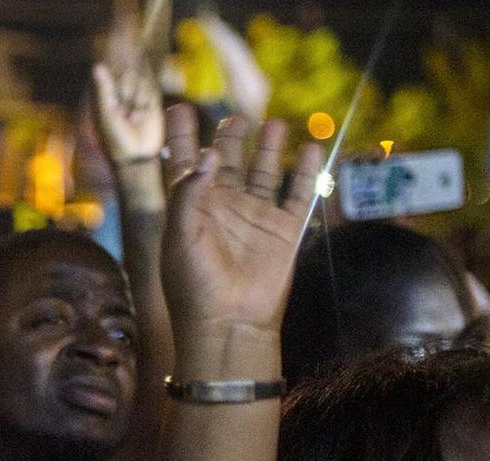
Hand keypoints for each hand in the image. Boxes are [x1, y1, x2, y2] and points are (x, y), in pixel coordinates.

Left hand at [92, 22, 164, 163]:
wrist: (137, 154)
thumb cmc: (115, 136)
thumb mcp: (107, 112)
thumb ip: (105, 88)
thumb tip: (97, 65)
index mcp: (107, 92)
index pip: (112, 70)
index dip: (116, 77)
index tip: (116, 96)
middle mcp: (122, 90)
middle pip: (128, 73)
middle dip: (127, 92)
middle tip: (125, 114)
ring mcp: (138, 93)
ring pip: (141, 80)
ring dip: (138, 99)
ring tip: (134, 118)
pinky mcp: (153, 98)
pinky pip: (152, 88)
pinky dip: (147, 100)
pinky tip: (143, 115)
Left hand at [159, 105, 323, 377]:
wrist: (229, 324)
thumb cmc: (194, 285)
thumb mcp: (179, 236)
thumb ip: (189, 192)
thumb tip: (209, 153)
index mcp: (191, 207)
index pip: (185, 162)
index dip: (183, 135)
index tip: (179, 106)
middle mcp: (224, 208)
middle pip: (227, 161)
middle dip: (230, 137)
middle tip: (235, 118)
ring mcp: (255, 218)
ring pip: (264, 172)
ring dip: (268, 148)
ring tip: (272, 123)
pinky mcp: (284, 231)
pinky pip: (299, 194)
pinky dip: (306, 172)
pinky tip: (311, 149)